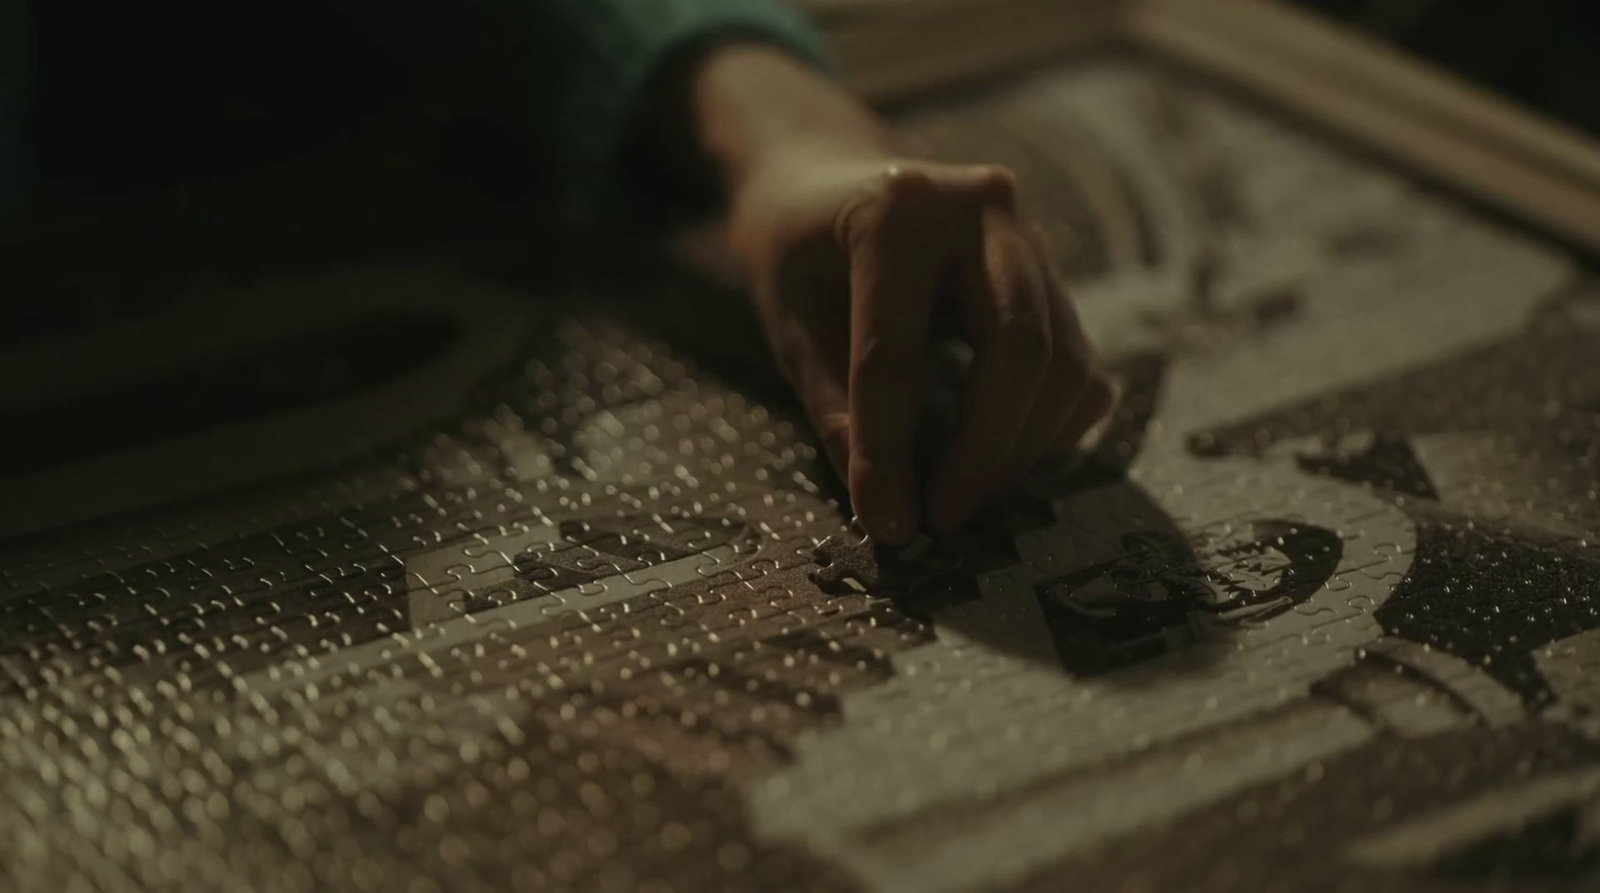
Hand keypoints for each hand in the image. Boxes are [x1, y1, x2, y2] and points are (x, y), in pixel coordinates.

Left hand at [730, 150, 1115, 542]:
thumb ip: (834, 406)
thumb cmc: (798, 252)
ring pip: (1064, 362)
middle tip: (942, 519)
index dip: (890, 447)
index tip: (888, 524)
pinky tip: (995, 459)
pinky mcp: (1056, 278)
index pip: (898, 350)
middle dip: (985, 449)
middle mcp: (984, 211)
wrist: (831, 180)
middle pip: (1020, 346)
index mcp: (898, 212)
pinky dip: (1048, 429)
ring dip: (1020, 449)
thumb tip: (885, 505)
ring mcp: (1033, 239)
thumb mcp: (789, 321)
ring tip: (959, 497)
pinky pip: (1079, 368)